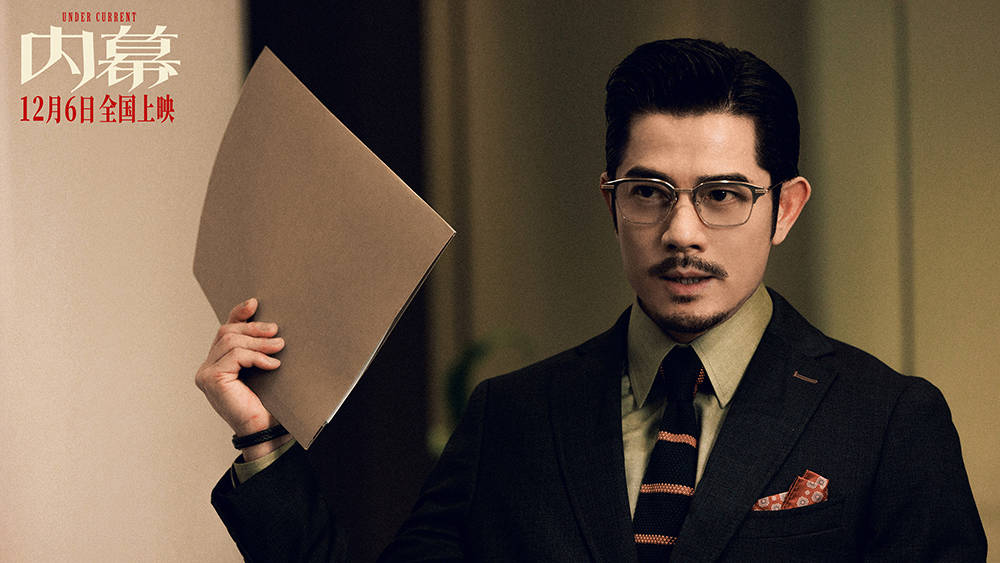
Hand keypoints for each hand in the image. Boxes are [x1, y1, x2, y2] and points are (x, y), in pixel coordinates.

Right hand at [196, 298, 287, 456]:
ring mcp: (206, 374)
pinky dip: (256, 356)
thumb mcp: (265, 368)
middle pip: (227, 332)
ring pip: (231, 341)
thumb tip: (272, 324)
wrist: (268, 431)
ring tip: (279, 346)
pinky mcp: (211, 379)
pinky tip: (272, 364)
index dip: (238, 314)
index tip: (254, 303)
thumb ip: (260, 349)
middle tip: (276, 330)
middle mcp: (207, 367)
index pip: (225, 331)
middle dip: (253, 327)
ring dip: (259, 342)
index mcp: (218, 363)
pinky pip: (235, 355)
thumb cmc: (269, 403)